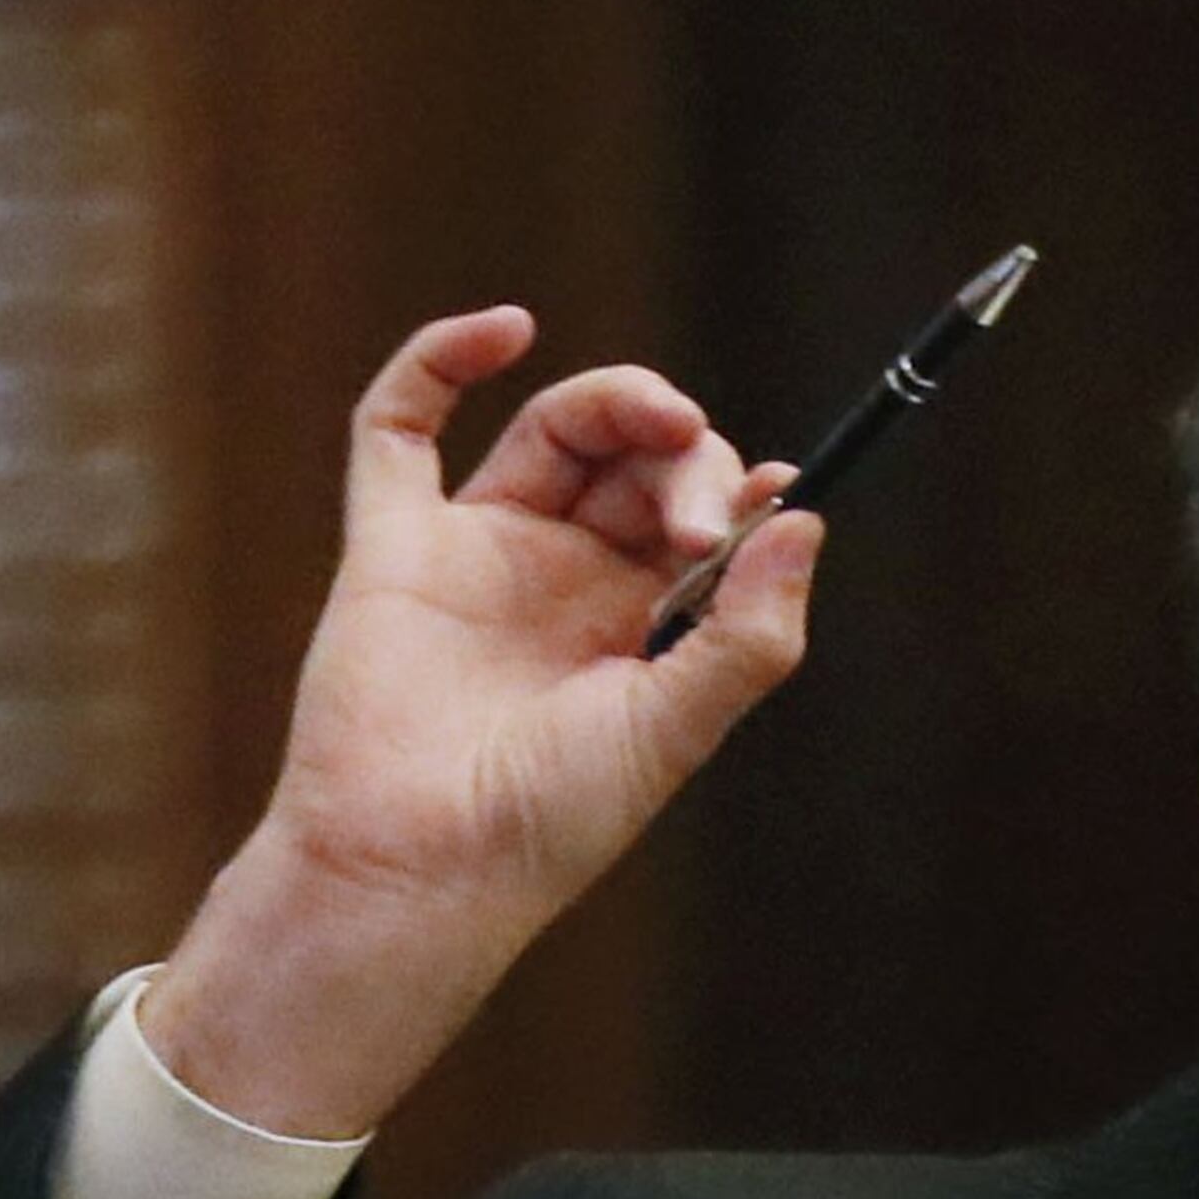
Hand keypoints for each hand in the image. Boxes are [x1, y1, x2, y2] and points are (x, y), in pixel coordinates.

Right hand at [145, 307, 826, 1137]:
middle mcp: (569, 577)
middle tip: (692, 526)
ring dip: (617, 402)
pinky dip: (441, 360)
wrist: (421, 868)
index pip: (706, 517)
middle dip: (686, 461)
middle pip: (641, 461)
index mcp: (643, 623)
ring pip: (558, 429)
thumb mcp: (676, 729)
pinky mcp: (395, 545)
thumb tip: (803, 517)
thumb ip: (748, 632)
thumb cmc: (551, 819)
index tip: (779, 492)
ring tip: (660, 421)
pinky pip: (399, 428)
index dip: (742, 490)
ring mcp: (482, 552)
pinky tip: (507, 329)